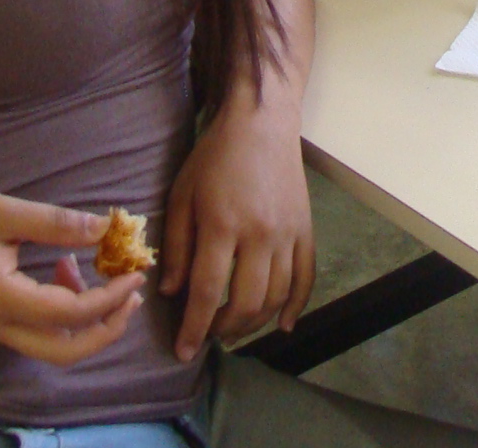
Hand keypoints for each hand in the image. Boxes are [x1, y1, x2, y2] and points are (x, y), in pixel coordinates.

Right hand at [0, 188, 144, 365]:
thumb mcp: (2, 210)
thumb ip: (54, 223)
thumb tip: (104, 227)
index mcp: (3, 301)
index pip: (71, 315)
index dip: (110, 297)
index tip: (136, 271)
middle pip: (65, 351)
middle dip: (107, 327)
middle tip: (133, 293)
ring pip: (52, 345)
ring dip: (86, 319)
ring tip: (99, 271)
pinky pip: (37, 329)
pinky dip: (63, 308)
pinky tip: (64, 269)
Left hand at [160, 93, 314, 360]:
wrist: (262, 124)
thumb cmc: (214, 157)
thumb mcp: (182, 195)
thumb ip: (178, 246)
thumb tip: (172, 292)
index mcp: (223, 224)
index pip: (208, 291)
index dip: (194, 327)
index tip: (183, 352)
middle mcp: (260, 235)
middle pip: (247, 302)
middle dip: (224, 329)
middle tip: (208, 335)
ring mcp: (288, 234)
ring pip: (276, 297)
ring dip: (255, 323)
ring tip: (233, 330)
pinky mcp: (305, 230)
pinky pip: (305, 278)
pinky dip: (296, 306)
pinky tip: (283, 325)